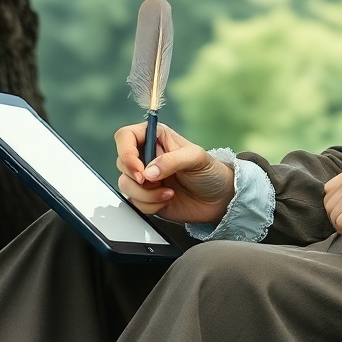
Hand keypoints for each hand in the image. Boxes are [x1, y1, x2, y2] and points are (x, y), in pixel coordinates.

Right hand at [114, 122, 233, 223]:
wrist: (219, 199)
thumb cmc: (211, 172)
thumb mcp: (196, 158)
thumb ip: (171, 161)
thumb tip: (148, 172)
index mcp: (156, 137)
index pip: (125, 137)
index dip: (126, 152)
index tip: (139, 169)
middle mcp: (147, 156)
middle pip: (122, 163)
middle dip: (137, 178)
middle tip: (156, 182)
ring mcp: (145, 178)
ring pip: (125, 185)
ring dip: (146, 194)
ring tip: (169, 193)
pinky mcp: (146, 197)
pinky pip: (134, 203)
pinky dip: (150, 205)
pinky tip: (167, 200)